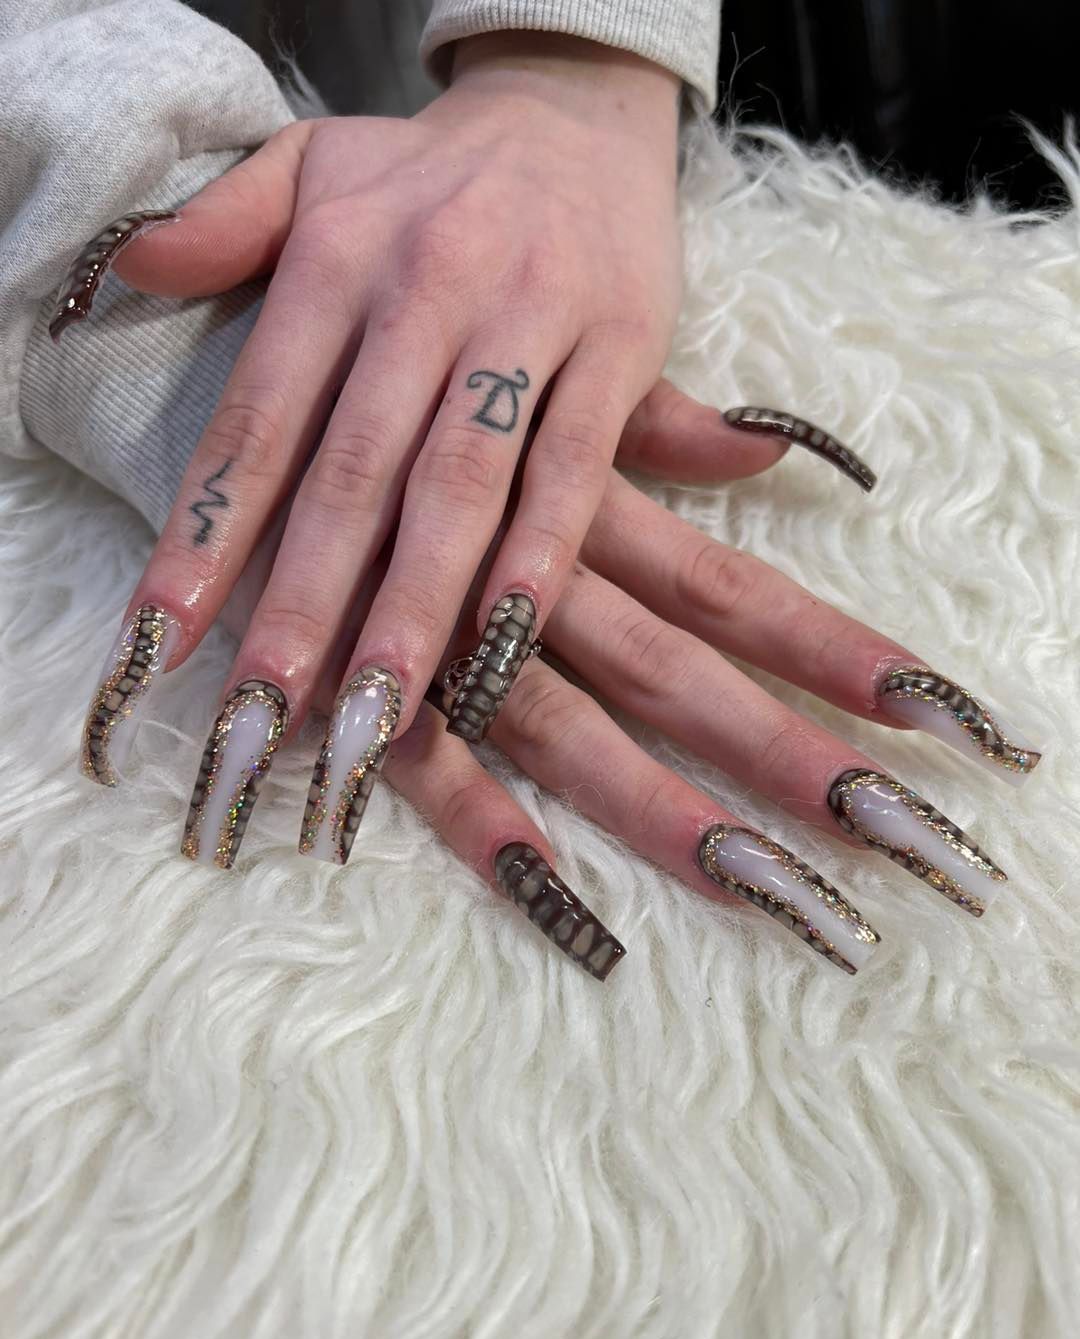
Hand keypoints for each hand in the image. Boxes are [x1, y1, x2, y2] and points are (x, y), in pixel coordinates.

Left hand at [85, 33, 681, 758]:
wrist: (575, 112)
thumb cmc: (430, 172)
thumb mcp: (314, 163)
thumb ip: (223, 220)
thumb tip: (129, 267)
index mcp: (339, 255)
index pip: (259, 414)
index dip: (209, 530)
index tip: (165, 638)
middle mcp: (425, 287)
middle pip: (354, 471)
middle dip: (305, 600)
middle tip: (266, 713)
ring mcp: (528, 319)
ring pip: (460, 482)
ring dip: (415, 604)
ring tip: (377, 710)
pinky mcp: (616, 349)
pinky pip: (572, 470)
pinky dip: (539, 557)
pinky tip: (502, 641)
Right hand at [101, 380, 1024, 977]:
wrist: (215, 354)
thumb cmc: (405, 380)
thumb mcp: (532, 383)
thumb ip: (660, 425)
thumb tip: (784, 449)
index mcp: (586, 497)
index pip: (737, 588)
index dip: (839, 653)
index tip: (948, 724)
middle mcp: (532, 570)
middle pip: (685, 674)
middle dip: (793, 756)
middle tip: (911, 847)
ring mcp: (443, 631)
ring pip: (573, 729)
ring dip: (668, 813)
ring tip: (776, 894)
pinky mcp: (353, 674)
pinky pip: (426, 765)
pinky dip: (487, 827)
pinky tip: (562, 906)